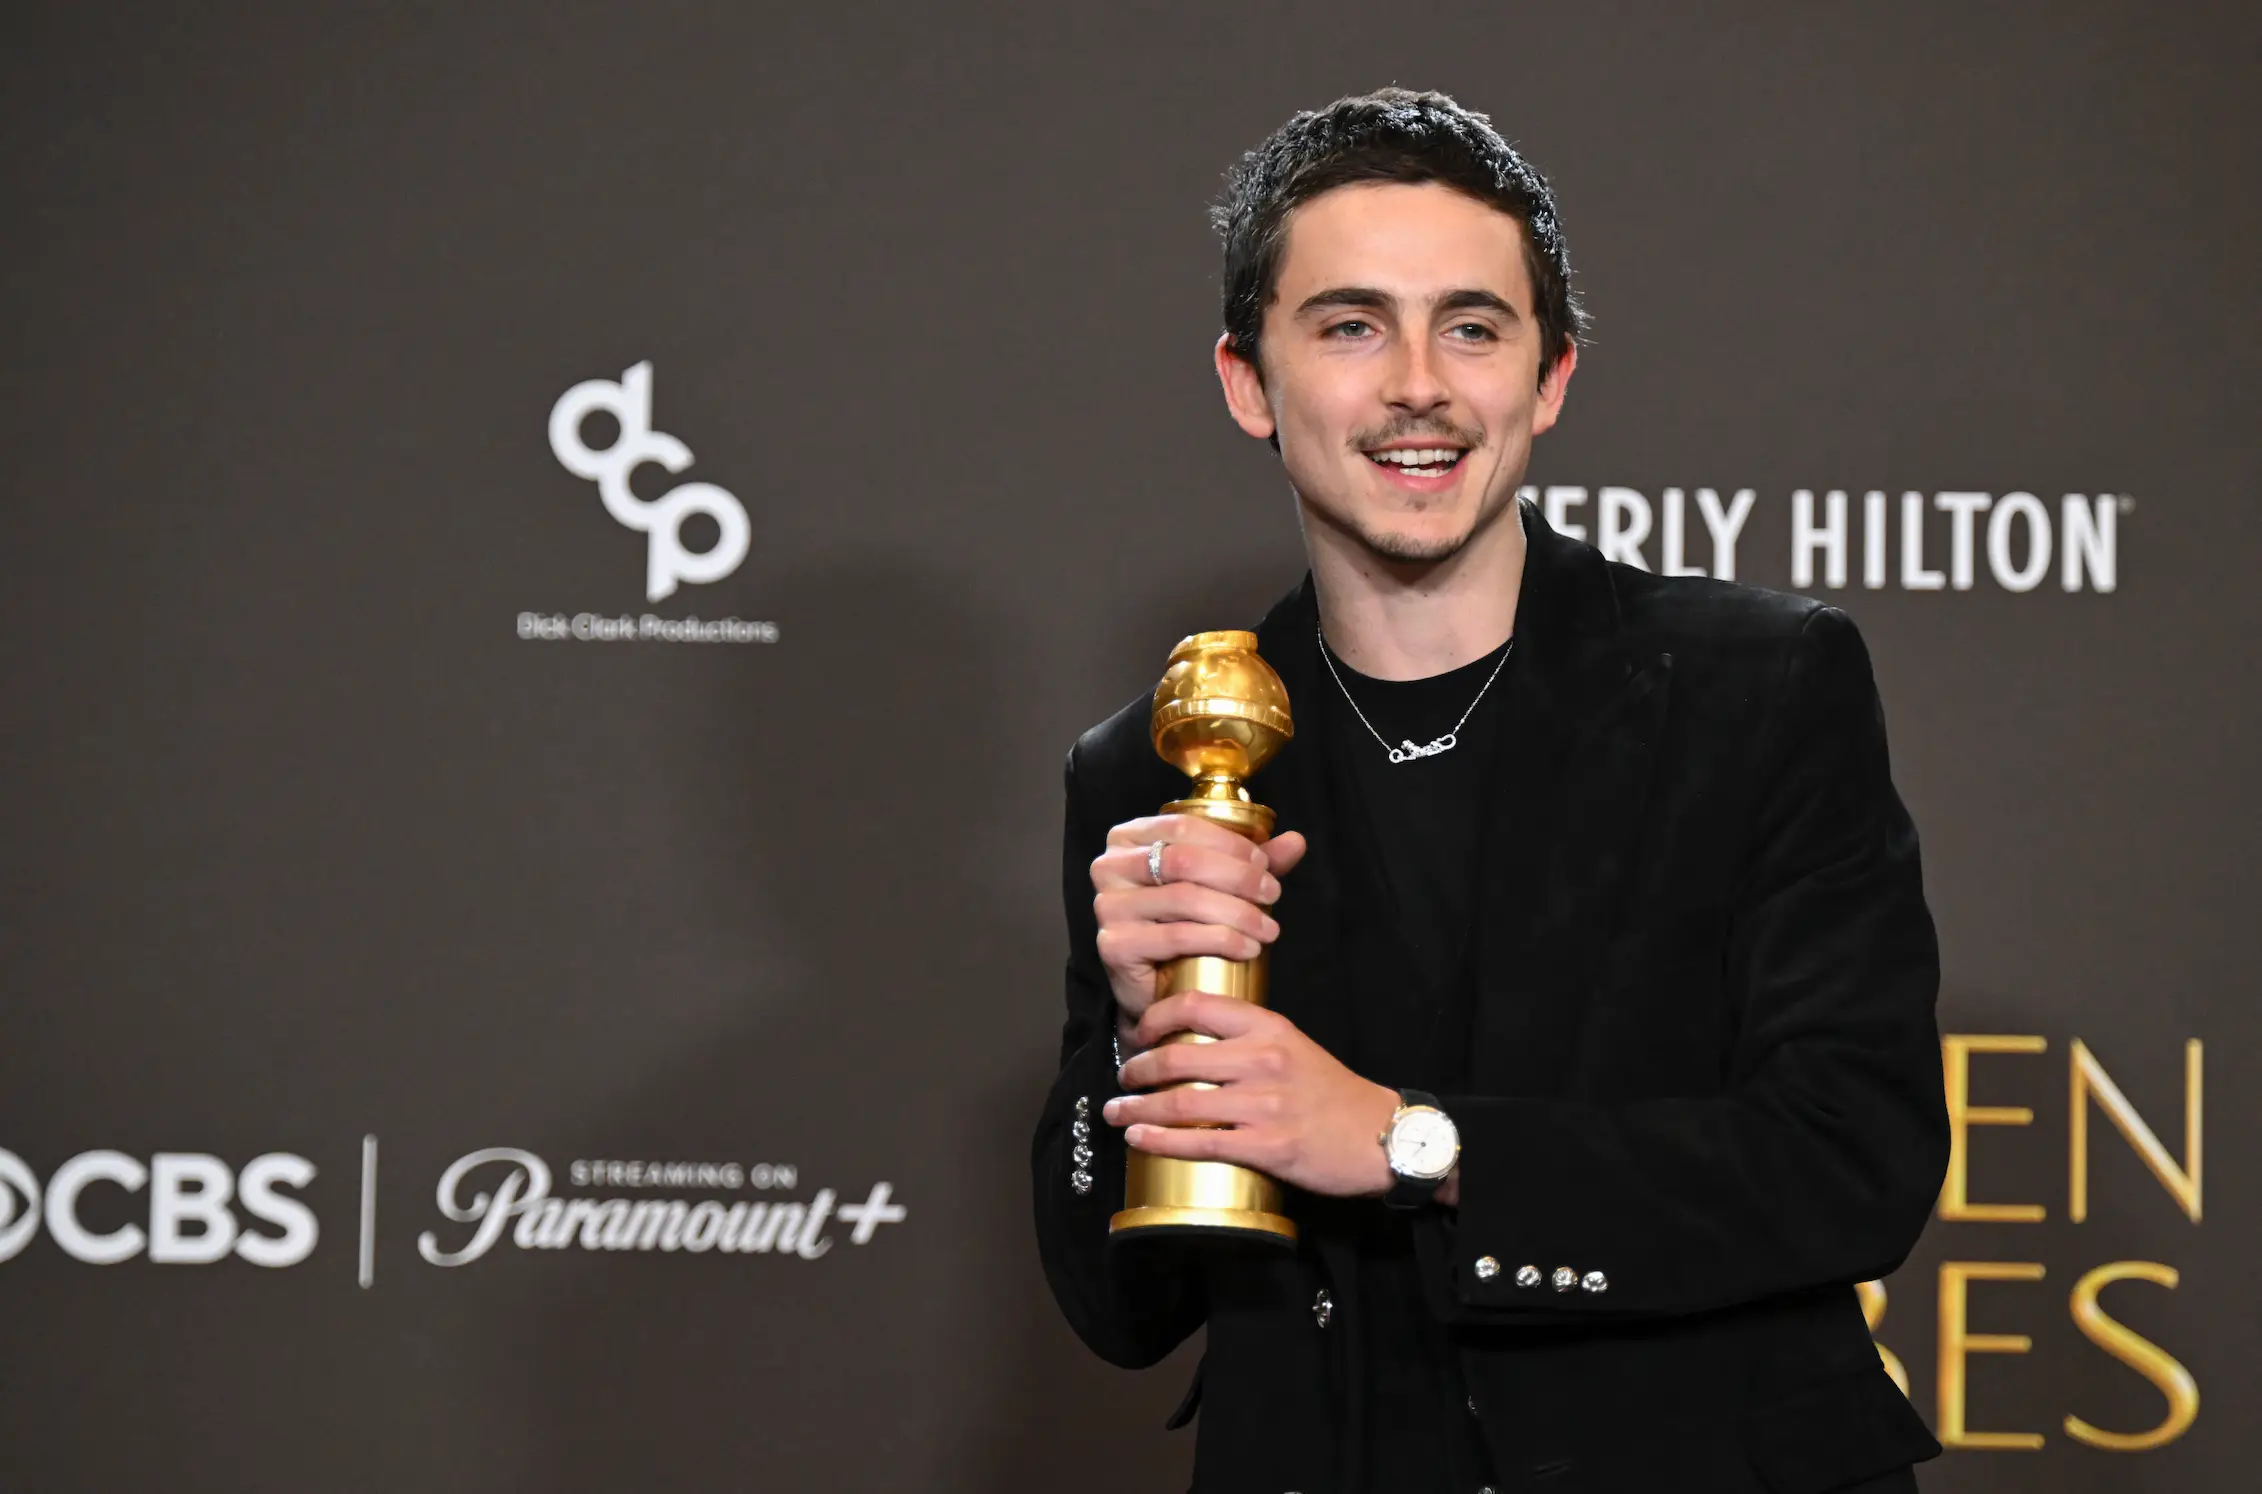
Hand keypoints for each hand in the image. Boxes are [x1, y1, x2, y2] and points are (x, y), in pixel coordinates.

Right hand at [1089, 815, 1307, 1054]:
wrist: (1156, 988)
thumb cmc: (1185, 924)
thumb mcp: (1220, 885)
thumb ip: (1252, 862)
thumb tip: (1296, 841)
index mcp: (1128, 838)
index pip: (1184, 827)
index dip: (1232, 845)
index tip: (1266, 866)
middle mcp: (1109, 866)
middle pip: (1184, 861)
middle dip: (1239, 877)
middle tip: (1273, 895)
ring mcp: (1107, 907)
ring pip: (1184, 898)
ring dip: (1237, 912)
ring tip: (1268, 928)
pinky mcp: (1113, 945)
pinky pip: (1176, 936)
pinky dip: (1220, 940)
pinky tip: (1248, 948)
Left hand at [1102, 990, 1400, 1198]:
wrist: (1382, 1136)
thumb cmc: (1332, 1094)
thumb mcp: (1294, 1046)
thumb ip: (1249, 1039)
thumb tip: (1192, 1041)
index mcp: (1268, 1027)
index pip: (1195, 1005)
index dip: (1154, 1018)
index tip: (1137, 1033)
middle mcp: (1263, 1059)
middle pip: (1176, 1057)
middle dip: (1136, 1070)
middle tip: (1122, 1080)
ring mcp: (1264, 1105)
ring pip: (1180, 1102)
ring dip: (1137, 1109)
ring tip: (1117, 1113)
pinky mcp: (1268, 1147)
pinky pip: (1200, 1143)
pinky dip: (1161, 1142)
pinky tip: (1139, 1140)